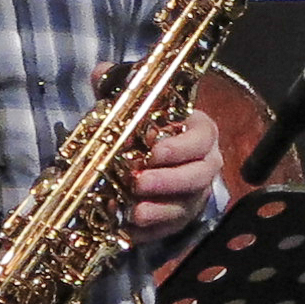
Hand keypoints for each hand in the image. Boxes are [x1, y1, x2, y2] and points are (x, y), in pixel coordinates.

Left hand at [122, 98, 223, 237]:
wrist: (152, 159)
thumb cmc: (148, 129)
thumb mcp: (135, 105)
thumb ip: (121, 88)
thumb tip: (100, 72)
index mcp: (198, 132)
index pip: (203, 138)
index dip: (182, 146)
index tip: (156, 150)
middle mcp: (203, 164)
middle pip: (199, 175)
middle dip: (169, 181)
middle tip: (139, 182)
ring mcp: (194, 194)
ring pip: (187, 205)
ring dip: (161, 210)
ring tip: (134, 212)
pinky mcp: (181, 217)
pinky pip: (172, 229)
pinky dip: (152, 231)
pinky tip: (130, 230)